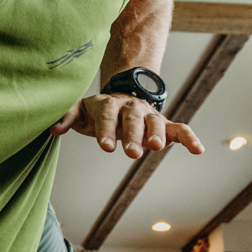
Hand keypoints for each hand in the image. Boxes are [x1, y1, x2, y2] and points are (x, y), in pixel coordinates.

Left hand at [49, 94, 204, 159]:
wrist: (120, 98)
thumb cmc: (96, 112)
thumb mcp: (80, 112)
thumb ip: (67, 116)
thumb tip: (53, 128)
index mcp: (107, 104)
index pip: (107, 114)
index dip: (106, 130)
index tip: (105, 147)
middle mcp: (130, 107)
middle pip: (132, 118)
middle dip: (132, 135)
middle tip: (131, 153)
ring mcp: (148, 115)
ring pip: (155, 121)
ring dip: (157, 134)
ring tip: (156, 148)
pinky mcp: (164, 125)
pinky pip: (179, 129)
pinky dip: (189, 137)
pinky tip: (198, 149)